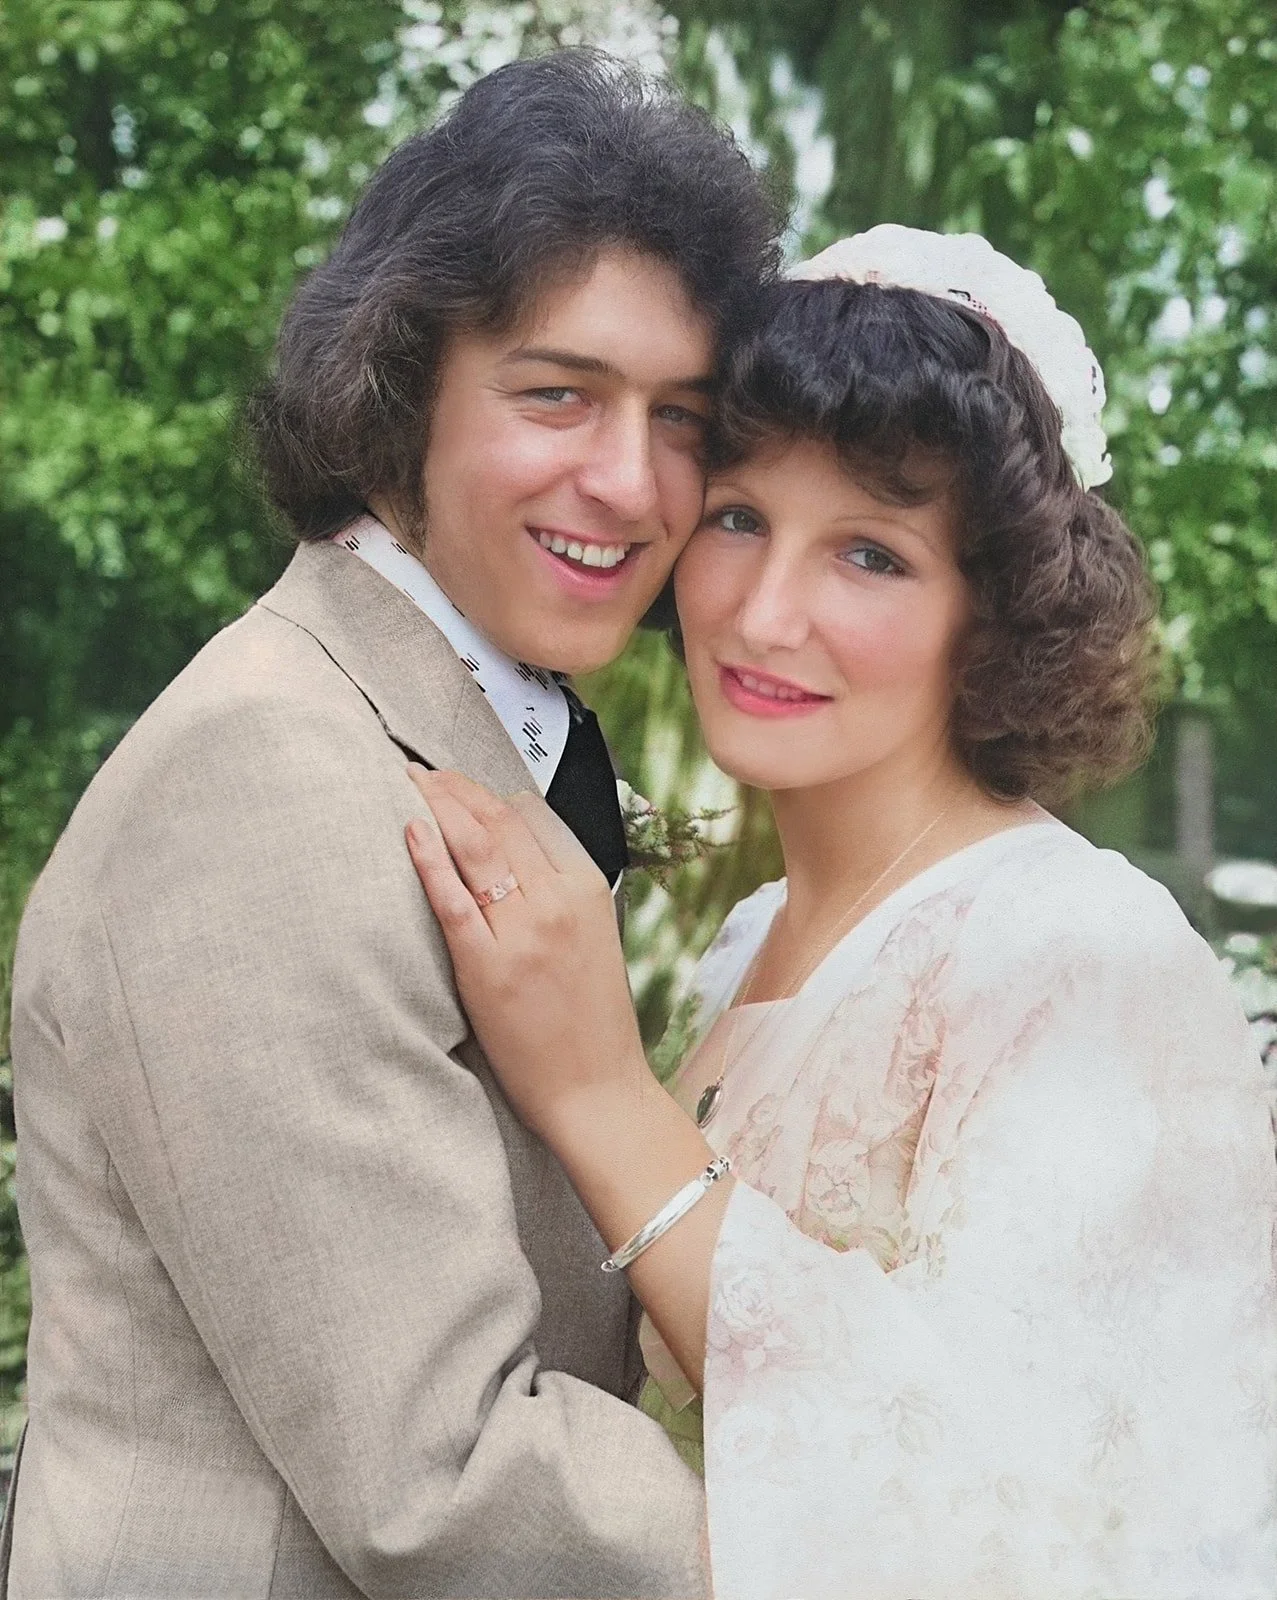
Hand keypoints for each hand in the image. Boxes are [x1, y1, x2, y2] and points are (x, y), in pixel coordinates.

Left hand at [404, 767, 650, 1141]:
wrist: (596, 1089)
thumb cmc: (591, 1021)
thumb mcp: (594, 937)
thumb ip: (560, 893)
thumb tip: (514, 856)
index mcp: (587, 889)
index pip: (535, 816)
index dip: (491, 793)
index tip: (462, 784)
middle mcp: (558, 901)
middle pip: (500, 822)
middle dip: (457, 788)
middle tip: (424, 773)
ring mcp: (523, 932)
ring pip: (476, 848)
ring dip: (439, 806)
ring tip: (411, 785)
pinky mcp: (488, 967)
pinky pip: (452, 900)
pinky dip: (429, 859)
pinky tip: (410, 830)